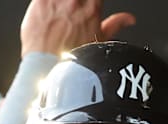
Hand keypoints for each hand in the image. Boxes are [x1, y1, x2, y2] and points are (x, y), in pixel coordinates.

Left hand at [20, 0, 135, 56]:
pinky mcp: (39, 2)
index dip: (88, 4)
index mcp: (93, 8)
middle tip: (69, 17)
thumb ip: (115, 25)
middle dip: (74, 4)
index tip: (85, 9)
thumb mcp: (100, 44)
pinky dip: (46, 3)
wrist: (47, 71)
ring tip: (58, 17)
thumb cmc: (71, 62)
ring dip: (60, 4)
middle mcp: (75, 1)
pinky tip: (46, 15)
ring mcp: (56, 0)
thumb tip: (129, 19)